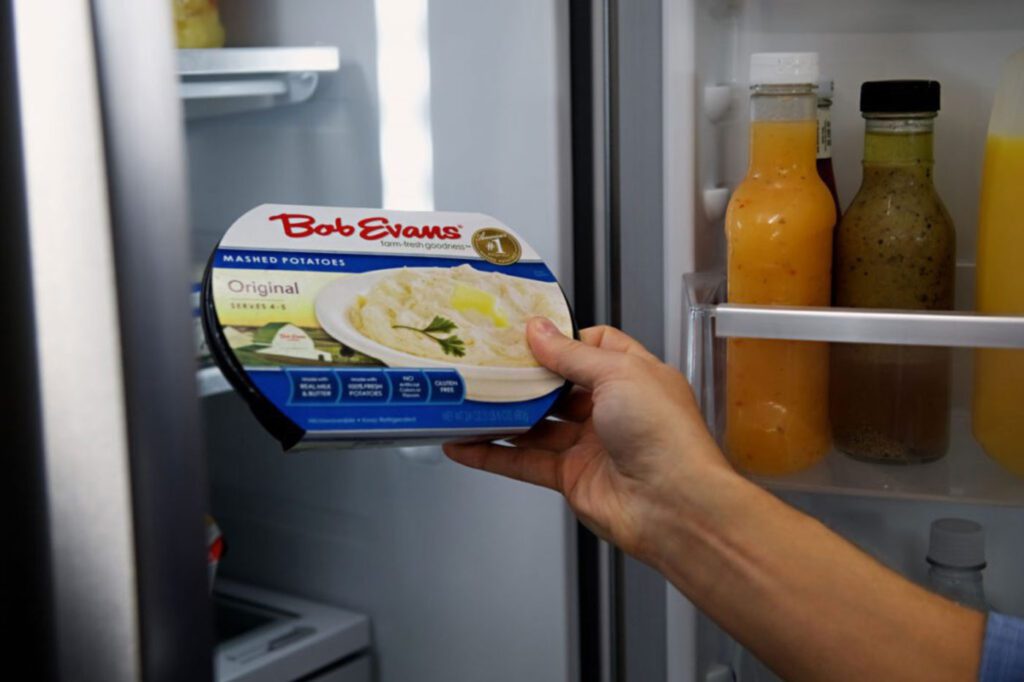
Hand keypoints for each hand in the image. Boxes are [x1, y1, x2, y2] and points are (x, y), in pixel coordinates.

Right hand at [443, 318, 729, 562]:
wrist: (675, 506)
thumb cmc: (665, 434)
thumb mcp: (618, 374)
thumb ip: (571, 354)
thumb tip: (539, 330)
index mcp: (633, 376)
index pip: (594, 346)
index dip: (562, 337)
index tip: (524, 331)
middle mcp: (612, 409)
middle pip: (558, 386)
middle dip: (524, 376)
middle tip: (486, 362)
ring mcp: (590, 445)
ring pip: (537, 425)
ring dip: (502, 415)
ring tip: (467, 400)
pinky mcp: (571, 478)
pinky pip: (525, 462)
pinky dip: (493, 454)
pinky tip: (465, 446)